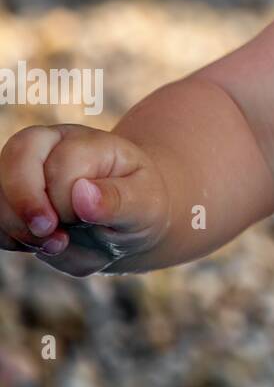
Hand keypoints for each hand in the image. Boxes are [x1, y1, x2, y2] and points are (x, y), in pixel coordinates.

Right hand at [0, 124, 171, 276]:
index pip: (62, 163)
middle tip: (51, 236)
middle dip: (26, 206)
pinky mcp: (11, 199)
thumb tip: (82, 193)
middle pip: (14, 160)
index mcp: (88, 142)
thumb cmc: (140, 205)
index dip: (66, 200)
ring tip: (56, 245)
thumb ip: (119, 200)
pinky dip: (13, 240)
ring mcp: (25, 172)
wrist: (127, 220)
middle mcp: (50, 147)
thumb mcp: (146, 204)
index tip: (83, 219)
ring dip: (19, 230)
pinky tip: (42, 245)